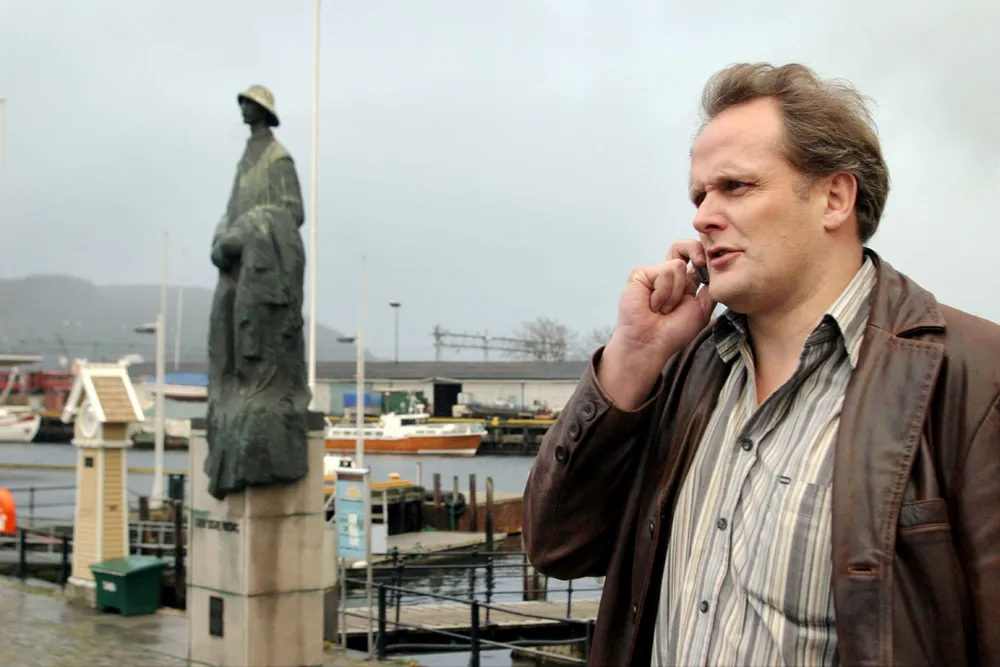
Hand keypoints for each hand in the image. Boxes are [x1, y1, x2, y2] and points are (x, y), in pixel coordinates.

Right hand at [615, 239, 715, 356]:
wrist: (651, 343)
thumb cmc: (673, 332)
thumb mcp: (702, 310)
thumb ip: (710, 290)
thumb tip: (718, 271)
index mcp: (685, 282)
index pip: (695, 256)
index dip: (705, 254)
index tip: (711, 264)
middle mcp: (669, 275)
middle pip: (683, 246)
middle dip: (696, 250)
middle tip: (701, 263)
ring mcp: (654, 274)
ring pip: (677, 265)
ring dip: (675, 293)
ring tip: (664, 309)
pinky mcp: (640, 275)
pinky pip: (663, 272)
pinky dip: (663, 293)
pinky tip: (653, 306)